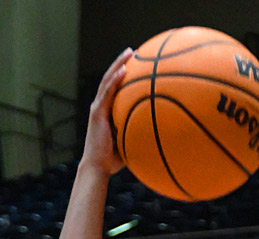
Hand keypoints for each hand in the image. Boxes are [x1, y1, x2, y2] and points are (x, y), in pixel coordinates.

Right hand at [81, 47, 132, 175]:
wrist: (98, 168)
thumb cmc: (113, 161)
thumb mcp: (130, 143)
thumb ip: (140, 135)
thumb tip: (161, 135)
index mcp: (106, 112)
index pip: (114, 89)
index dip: (123, 75)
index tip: (136, 65)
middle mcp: (100, 107)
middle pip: (110, 79)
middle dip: (121, 64)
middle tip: (133, 52)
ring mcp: (97, 108)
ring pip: (108, 81)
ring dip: (118, 65)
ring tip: (130, 53)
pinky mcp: (97, 113)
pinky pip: (107, 93)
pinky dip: (115, 80)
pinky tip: (125, 70)